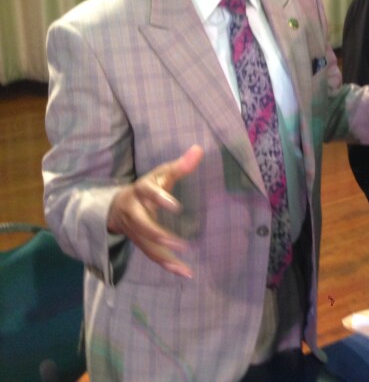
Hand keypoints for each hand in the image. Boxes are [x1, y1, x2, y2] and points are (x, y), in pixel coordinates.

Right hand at [107, 145, 202, 277]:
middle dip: (158, 235)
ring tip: (184, 267)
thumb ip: (180, 165)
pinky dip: (167, 264)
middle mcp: (134, 212)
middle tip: (178, 243)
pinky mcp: (138, 242)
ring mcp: (134, 230)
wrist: (116, 206)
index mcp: (140, 191)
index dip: (159, 198)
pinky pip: (151, 255)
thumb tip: (199, 149)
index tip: (176, 206)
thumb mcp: (160, 174)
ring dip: (164, 257)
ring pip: (146, 245)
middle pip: (142, 225)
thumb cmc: (147, 187)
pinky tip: (184, 272)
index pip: (147, 192)